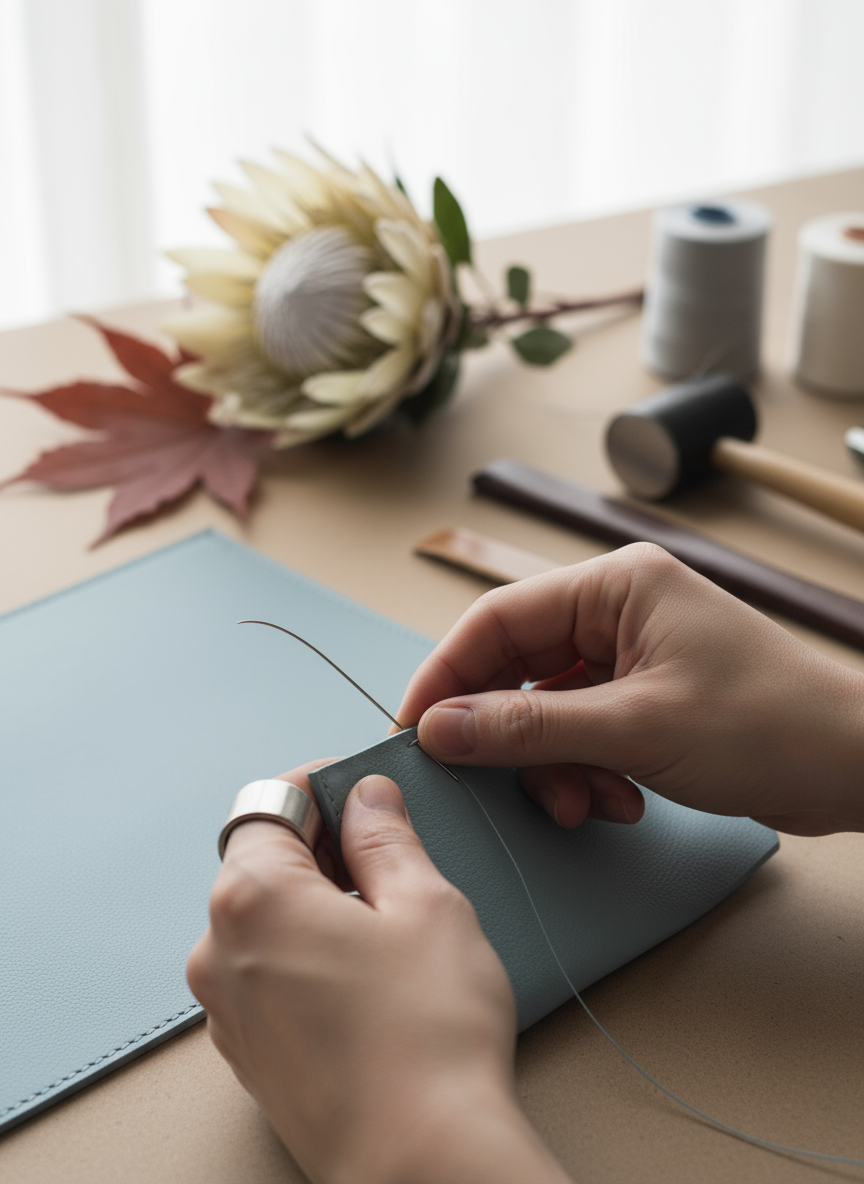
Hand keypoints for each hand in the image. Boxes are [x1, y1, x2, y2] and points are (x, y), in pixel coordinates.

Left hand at [188, 763, 570, 1183]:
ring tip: (388, 928)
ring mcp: (228, 1012)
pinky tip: (369, 982)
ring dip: (317, 905)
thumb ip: (386, 837)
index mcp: (252, 898)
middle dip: (323, 849)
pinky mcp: (250, 1056)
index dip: (321, 787)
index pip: (269, 804)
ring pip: (267, 922)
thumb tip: (369, 799)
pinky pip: (269, 976)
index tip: (361, 789)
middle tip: (391, 859)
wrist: (422, 1165)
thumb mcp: (427, 904)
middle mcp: (220, 952)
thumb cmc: (429, 1039)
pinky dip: (307, 958)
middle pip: (261, 863)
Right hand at [398, 544, 863, 835]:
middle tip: (500, 785)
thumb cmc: (767, 726)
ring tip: (586, 804)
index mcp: (615, 586)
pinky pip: (582, 731)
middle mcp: (617, 611)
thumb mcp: (635, 729)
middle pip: (518, 667)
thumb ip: (529, 727)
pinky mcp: (646, 697)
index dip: (447, 675)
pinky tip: (618, 801)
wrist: (857, 766)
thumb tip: (439, 727)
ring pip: (547, 708)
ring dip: (554, 765)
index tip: (416, 731)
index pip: (498, 619)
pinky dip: (586, 771)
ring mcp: (632, 655)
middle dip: (511, 735)